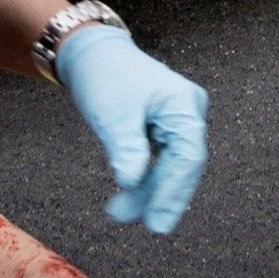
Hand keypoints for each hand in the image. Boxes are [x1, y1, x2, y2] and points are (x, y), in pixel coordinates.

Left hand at [58, 25, 208, 232]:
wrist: (90, 52)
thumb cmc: (105, 75)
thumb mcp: (113, 116)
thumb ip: (127, 150)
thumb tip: (132, 183)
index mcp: (183, 105)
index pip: (188, 157)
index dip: (174, 193)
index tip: (158, 221)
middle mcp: (187, 111)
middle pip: (182, 164)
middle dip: (161, 196)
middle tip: (147, 225)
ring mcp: (176, 118)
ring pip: (170, 165)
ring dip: (148, 190)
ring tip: (120, 213)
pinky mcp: (162, 125)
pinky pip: (160, 158)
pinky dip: (144, 176)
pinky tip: (128, 195)